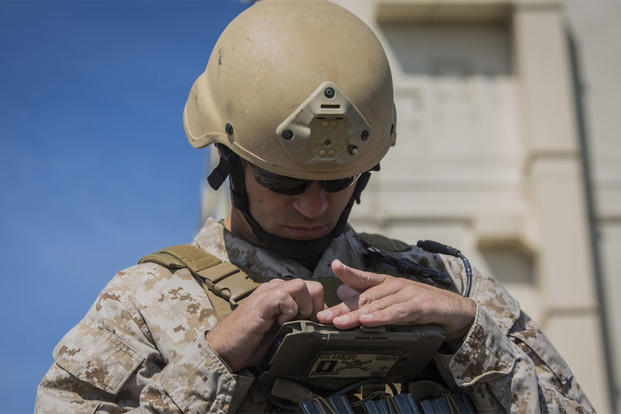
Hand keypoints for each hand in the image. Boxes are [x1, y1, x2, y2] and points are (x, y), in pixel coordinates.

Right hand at [205, 278, 323, 371]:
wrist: (225, 350)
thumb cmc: (253, 343)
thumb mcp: (284, 332)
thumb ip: (301, 324)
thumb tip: (323, 327)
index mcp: (283, 294)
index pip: (314, 292)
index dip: (319, 310)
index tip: (313, 328)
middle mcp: (277, 288)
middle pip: (313, 286)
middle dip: (315, 309)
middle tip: (304, 326)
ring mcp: (269, 292)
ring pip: (302, 286)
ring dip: (303, 308)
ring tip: (291, 324)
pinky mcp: (262, 301)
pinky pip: (285, 297)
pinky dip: (288, 313)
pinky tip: (279, 324)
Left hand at [316, 260, 475, 342]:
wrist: (457, 312)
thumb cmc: (423, 306)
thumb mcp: (394, 301)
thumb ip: (370, 296)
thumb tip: (343, 289)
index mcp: (388, 284)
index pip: (365, 277)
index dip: (349, 272)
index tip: (334, 267)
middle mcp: (396, 286)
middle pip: (365, 297)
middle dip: (342, 308)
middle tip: (324, 317)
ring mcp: (409, 295)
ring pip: (378, 306)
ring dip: (357, 315)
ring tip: (339, 323)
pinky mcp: (421, 307)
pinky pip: (398, 314)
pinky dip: (382, 318)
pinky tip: (368, 322)